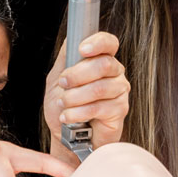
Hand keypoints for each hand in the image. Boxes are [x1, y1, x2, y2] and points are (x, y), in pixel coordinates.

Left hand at [44, 31, 128, 162]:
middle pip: (104, 64)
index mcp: (100, 60)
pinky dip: (78, 113)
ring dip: (75, 97)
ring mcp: (120, 91)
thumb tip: (72, 40)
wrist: (66, 136)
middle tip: (63, 85)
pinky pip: (99, 108)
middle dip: (77, 75)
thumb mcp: (57, 78)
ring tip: (63, 104)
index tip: (82, 49)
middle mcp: (114, 73)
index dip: (98, 43)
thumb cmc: (63, 106)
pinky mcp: (120, 111)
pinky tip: (68, 117)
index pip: (108, 43)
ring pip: (99, 87)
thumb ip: (66, 59)